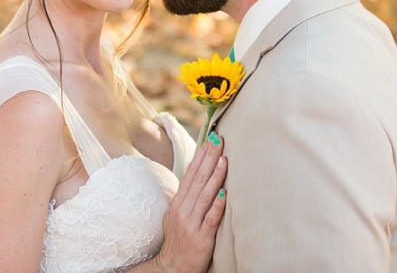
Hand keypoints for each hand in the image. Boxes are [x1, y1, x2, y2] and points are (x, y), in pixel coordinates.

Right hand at [153, 132, 227, 272]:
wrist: (172, 268)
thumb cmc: (179, 238)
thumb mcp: (179, 213)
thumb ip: (189, 194)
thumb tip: (202, 172)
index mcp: (178, 201)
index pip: (191, 173)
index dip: (201, 154)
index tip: (211, 137)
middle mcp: (183, 209)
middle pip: (198, 179)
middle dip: (209, 157)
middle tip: (220, 139)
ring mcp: (191, 224)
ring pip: (204, 195)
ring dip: (215, 176)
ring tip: (224, 160)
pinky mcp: (201, 238)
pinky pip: (210, 219)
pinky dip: (217, 206)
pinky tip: (224, 194)